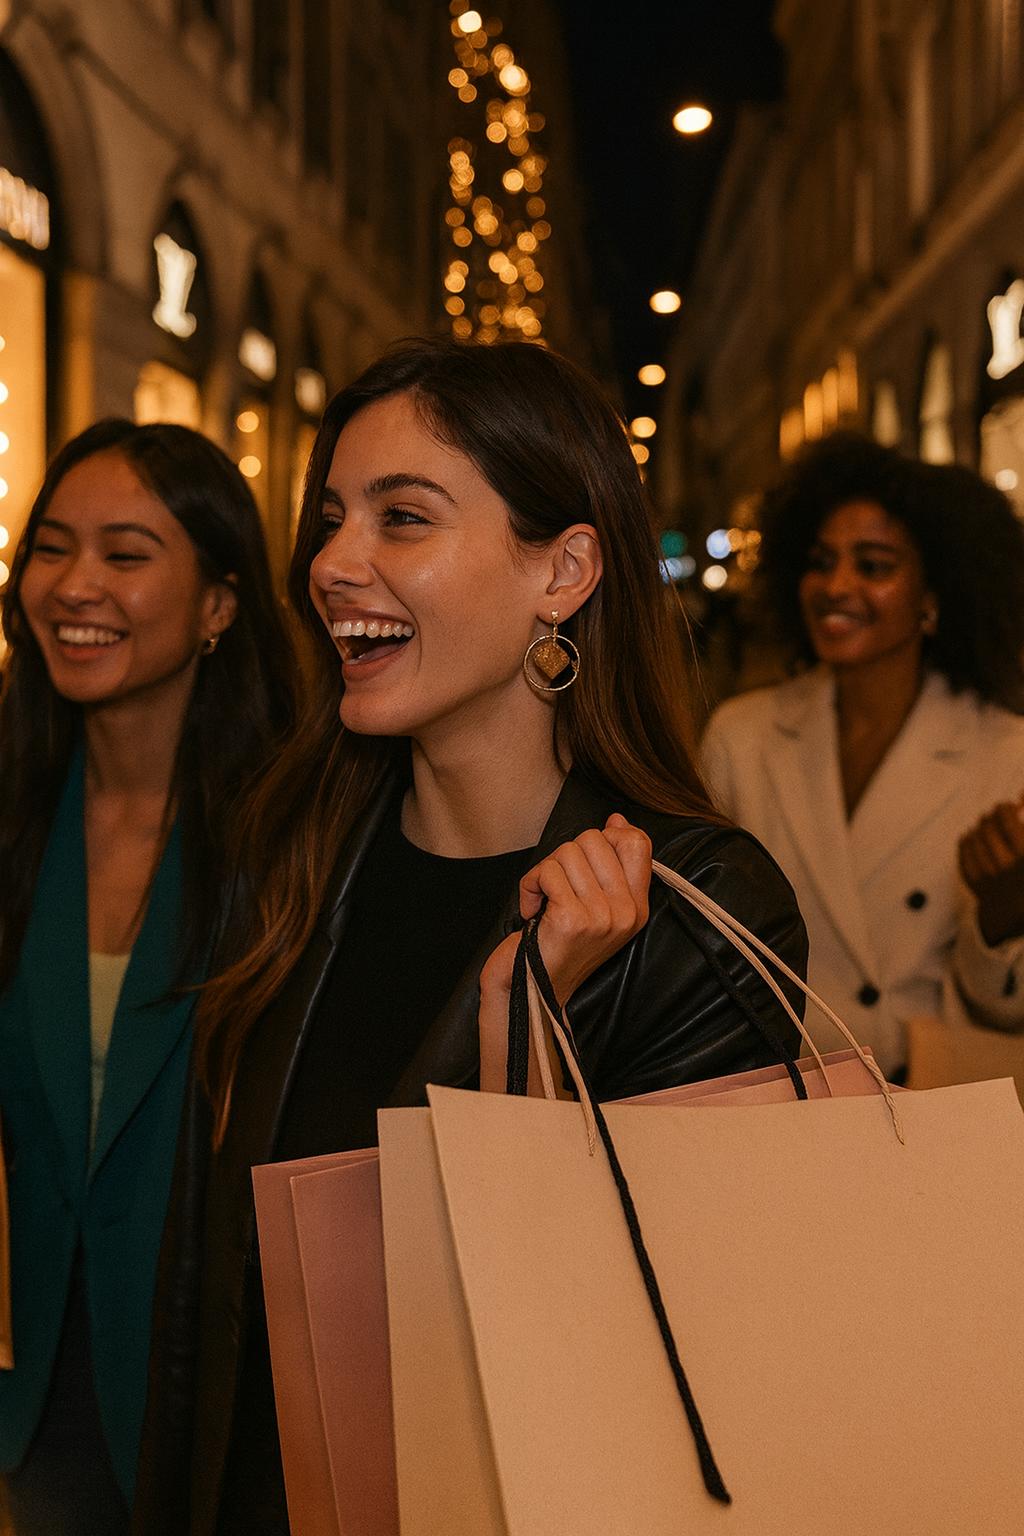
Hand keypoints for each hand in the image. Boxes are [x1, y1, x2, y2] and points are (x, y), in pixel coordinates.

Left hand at [480, 814, 651, 1005]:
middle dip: (566, 856)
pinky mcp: (571, 919)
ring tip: (544, 899)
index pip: (638, 844)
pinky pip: (547, 872)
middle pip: (596, 839)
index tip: (585, 860)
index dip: (606, 837)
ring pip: (568, 852)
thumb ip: (610, 865)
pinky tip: (531, 910)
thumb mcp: (595, 906)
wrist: (533, 991)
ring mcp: (601, 917)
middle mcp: (626, 913)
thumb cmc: (558, 944)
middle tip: (558, 887)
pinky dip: (530, 885)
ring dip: (545, 871)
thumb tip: (618, 821)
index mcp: (637, 908)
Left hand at [958, 799, 1023, 946]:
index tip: (1005, 806)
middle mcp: (1008, 868)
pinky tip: (968, 838)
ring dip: (976, 830)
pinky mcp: (980, 889)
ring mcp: (991, 880)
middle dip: (989, 819)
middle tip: (992, 815)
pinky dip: (965, 847)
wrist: (1023, 908)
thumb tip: (1021, 794)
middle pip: (989, 832)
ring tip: (981, 826)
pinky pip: (965, 862)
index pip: (1008, 822)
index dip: (1004, 809)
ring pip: (975, 845)